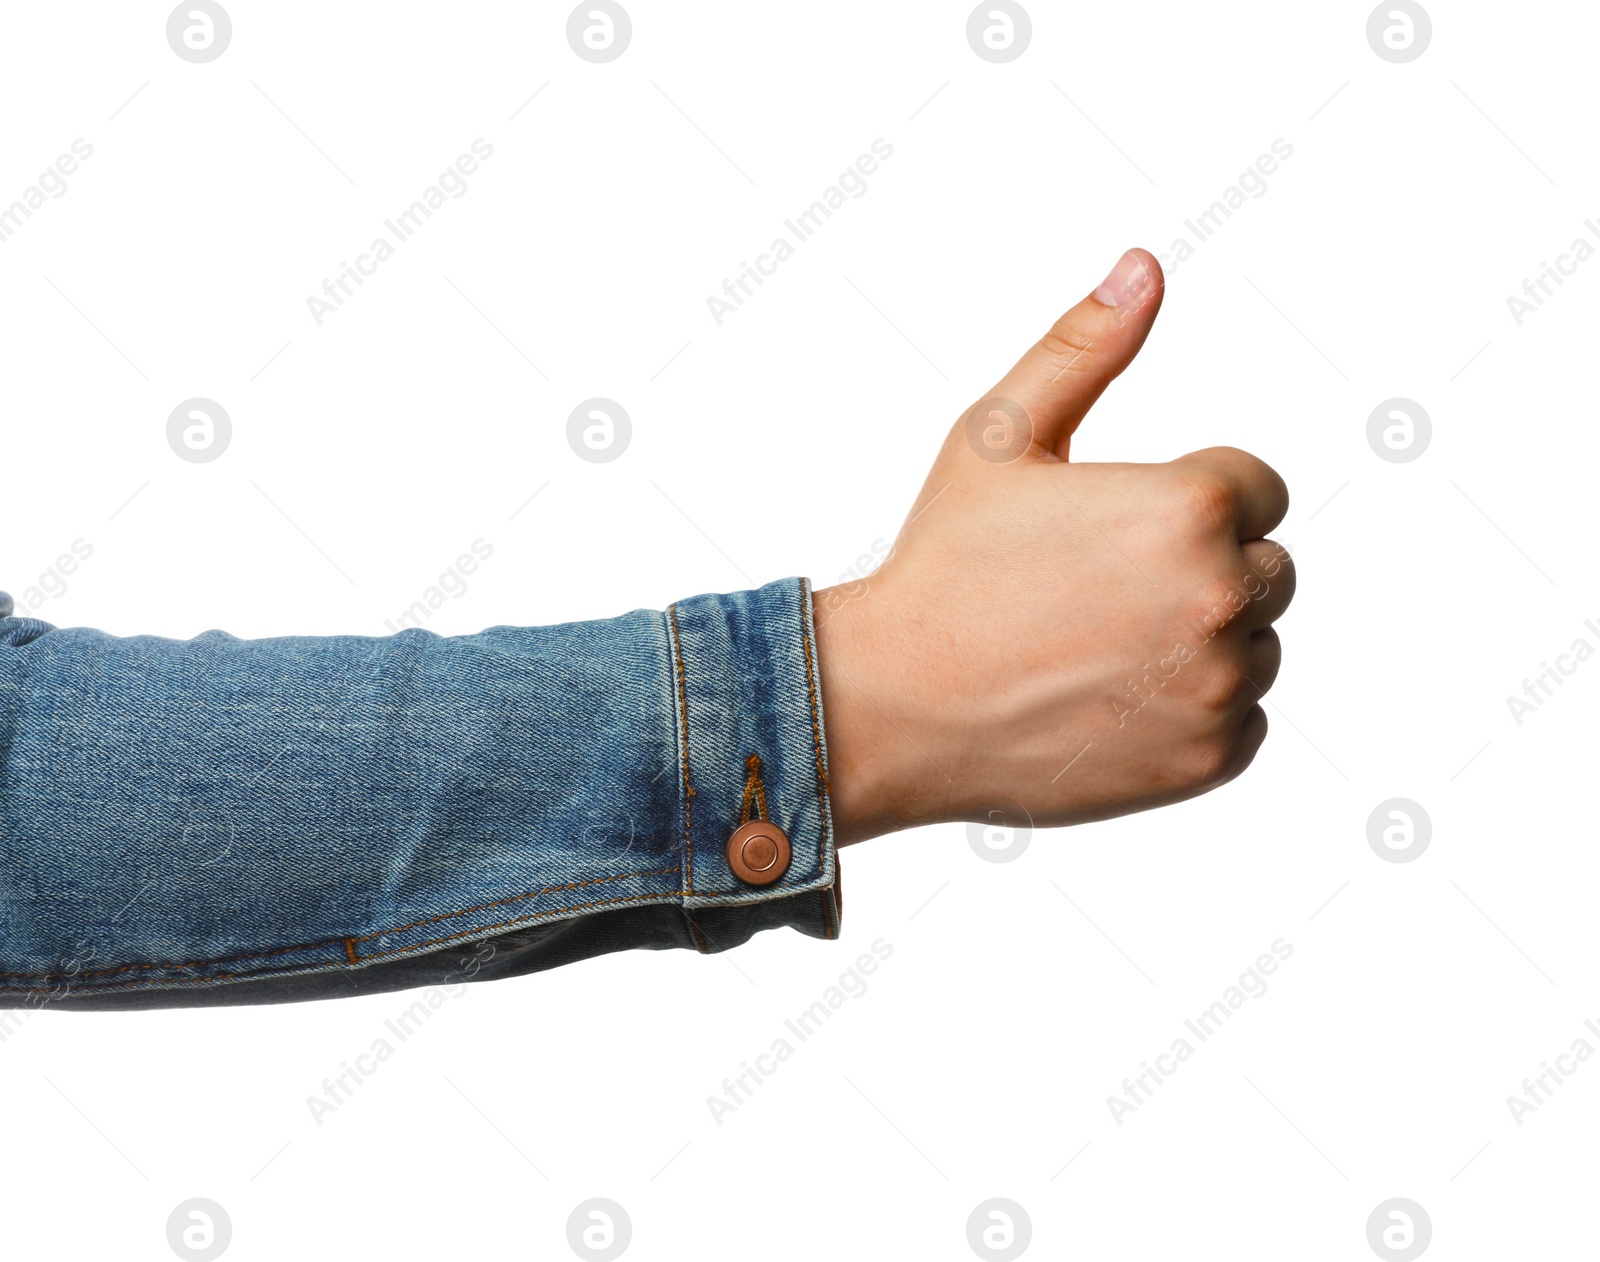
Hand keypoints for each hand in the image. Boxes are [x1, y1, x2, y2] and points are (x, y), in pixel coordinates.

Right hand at [814, 249, 1292, 844]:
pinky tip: (1109, 700)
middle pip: (1266, 566)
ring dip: (1200, 641)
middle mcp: (1224, 596)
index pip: (1256, 487)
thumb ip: (1083, 347)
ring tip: (1097, 647)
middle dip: (1198, 569)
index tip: (1112, 530)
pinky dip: (1192, 711)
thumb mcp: (998, 436)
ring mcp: (1218, 686)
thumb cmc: (943, 564)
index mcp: (1190, 504)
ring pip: (1257, 645)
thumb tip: (1144, 266)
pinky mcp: (1207, 759)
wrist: (894, 706)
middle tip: (1095, 592)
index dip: (1182, 500)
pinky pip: (1242, 720)